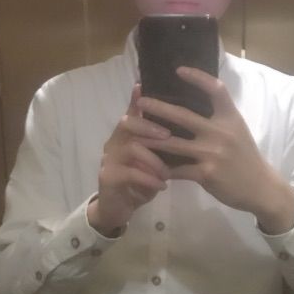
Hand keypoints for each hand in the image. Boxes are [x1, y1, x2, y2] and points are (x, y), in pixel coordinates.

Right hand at [88, 84, 170, 235]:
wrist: (118, 208)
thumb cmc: (140, 180)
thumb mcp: (152, 160)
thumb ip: (160, 144)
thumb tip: (185, 126)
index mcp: (126, 135)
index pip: (131, 112)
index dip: (136, 99)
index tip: (143, 85)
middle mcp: (114, 142)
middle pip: (127, 124)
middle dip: (149, 127)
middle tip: (169, 135)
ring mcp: (108, 160)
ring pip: (131, 148)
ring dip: (154, 159)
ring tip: (168, 172)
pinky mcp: (108, 178)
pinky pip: (130, 173)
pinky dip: (148, 179)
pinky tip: (162, 185)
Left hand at [137, 67, 293, 232]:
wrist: (260, 187)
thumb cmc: (246, 156)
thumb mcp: (237, 130)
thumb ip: (219, 117)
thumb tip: (195, 101)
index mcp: (230, 117)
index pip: (216, 89)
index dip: (198, 77)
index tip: (179, 69)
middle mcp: (221, 132)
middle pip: (183, 115)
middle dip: (158, 108)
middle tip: (140, 101)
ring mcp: (212, 153)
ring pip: (173, 144)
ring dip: (150, 140)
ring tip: (133, 134)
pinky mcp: (206, 173)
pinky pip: (177, 169)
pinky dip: (161, 168)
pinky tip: (146, 165)